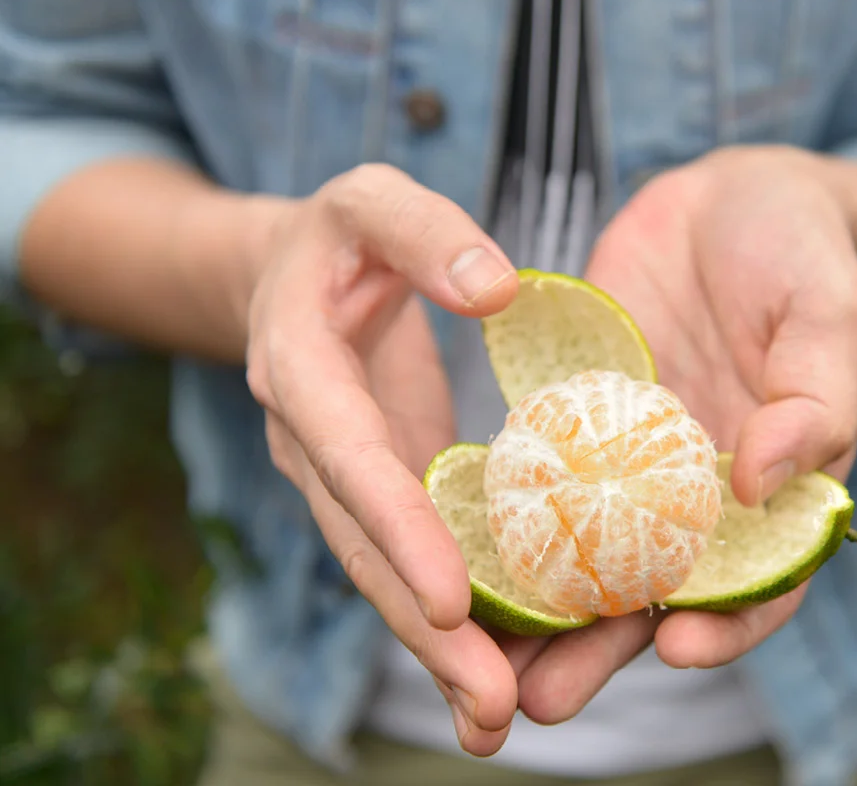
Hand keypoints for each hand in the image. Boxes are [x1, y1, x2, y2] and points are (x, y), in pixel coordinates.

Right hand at [241, 164, 524, 753]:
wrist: (293, 275)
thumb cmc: (342, 233)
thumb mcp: (375, 201)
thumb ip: (426, 232)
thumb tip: (498, 287)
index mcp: (301, 369)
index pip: (349, 457)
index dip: (395, 526)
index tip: (451, 599)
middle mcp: (312, 442)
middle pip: (363, 548)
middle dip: (422, 630)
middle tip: (490, 706)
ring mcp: (339, 480)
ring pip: (381, 574)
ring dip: (435, 651)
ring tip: (495, 721)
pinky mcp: (375, 494)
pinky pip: (407, 560)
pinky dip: (446, 620)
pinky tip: (492, 675)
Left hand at [508, 146, 856, 724]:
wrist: (731, 197)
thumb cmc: (801, 253)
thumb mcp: (826, 313)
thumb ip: (813, 398)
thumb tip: (761, 484)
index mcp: (779, 487)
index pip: (762, 580)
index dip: (729, 625)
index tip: (677, 647)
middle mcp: (702, 493)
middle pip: (656, 592)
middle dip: (601, 649)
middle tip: (540, 700)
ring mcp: (635, 463)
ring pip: (587, 554)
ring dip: (538, 611)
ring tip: (481, 660)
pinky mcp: (580, 421)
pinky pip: (544, 482)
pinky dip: (508, 525)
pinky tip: (457, 557)